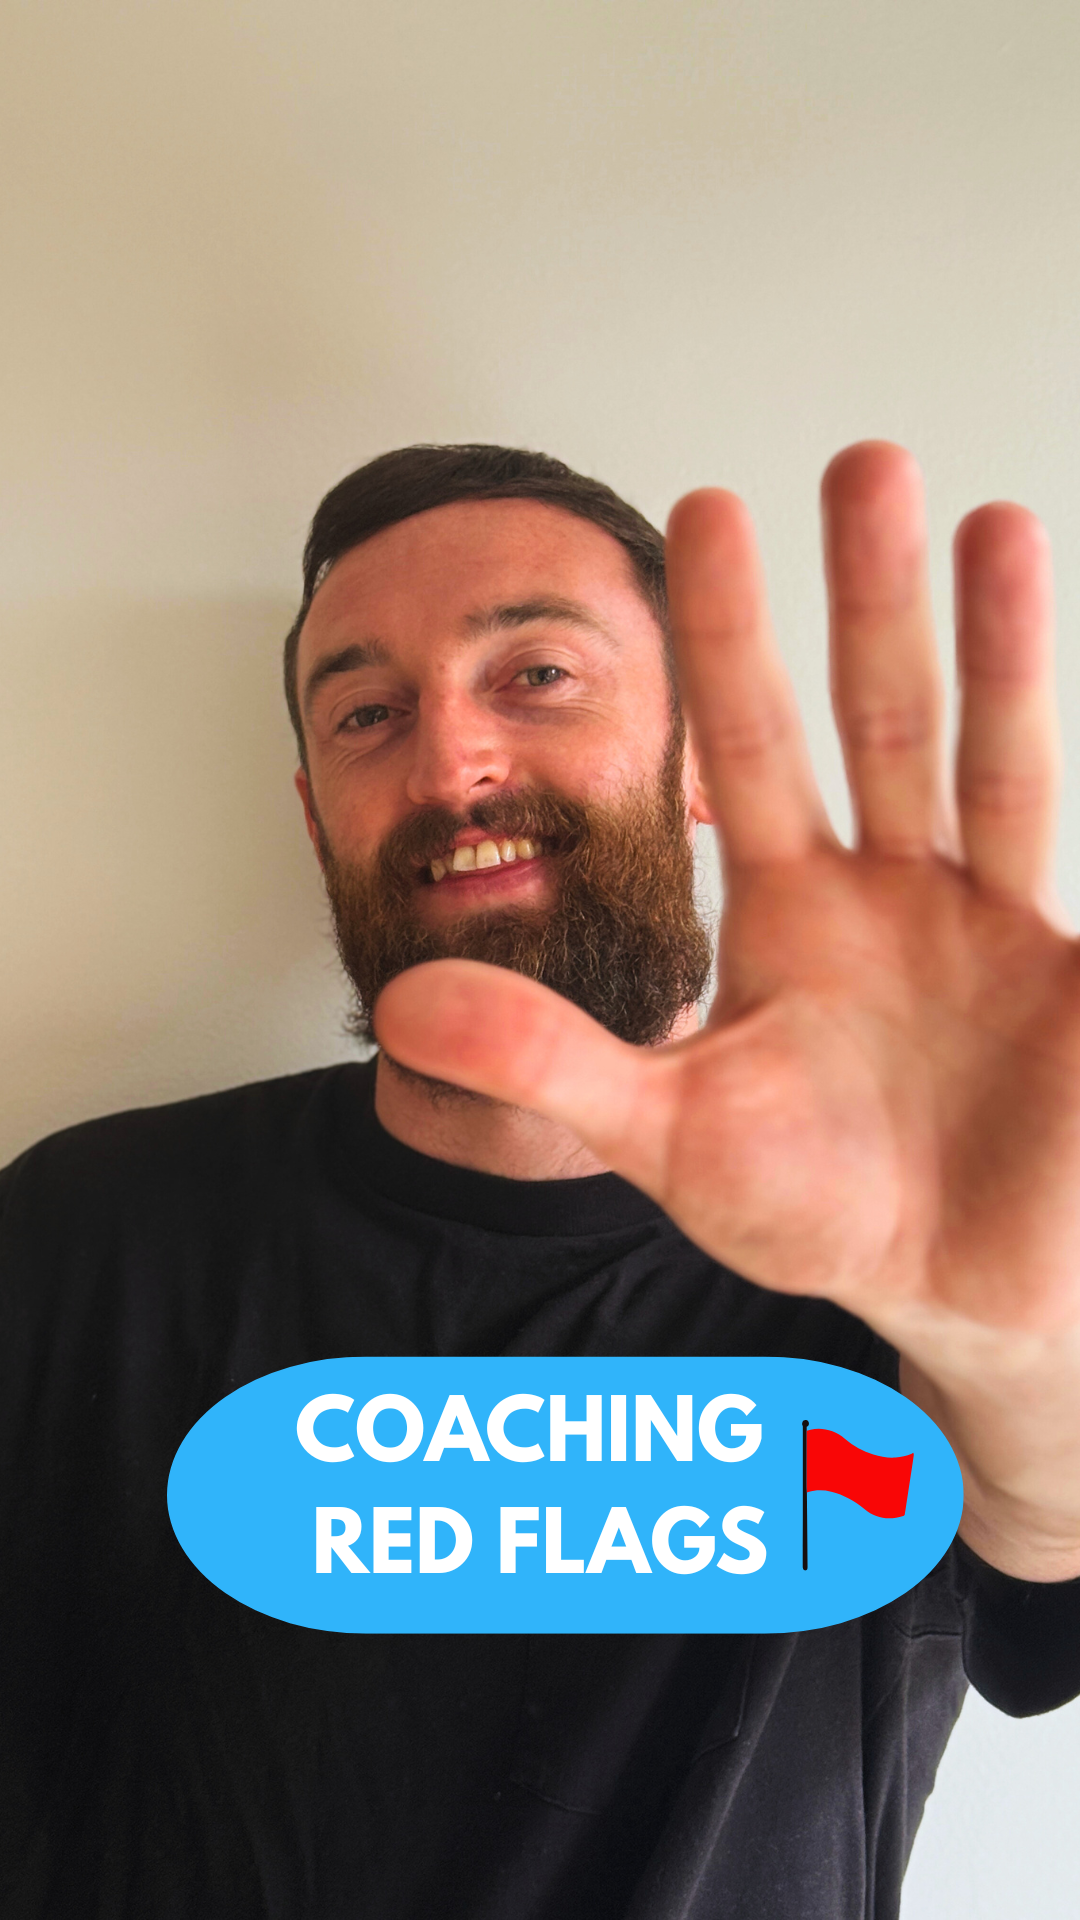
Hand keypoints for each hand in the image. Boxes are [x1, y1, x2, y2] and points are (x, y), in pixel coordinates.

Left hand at [376, 442, 1079, 1577]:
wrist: (951, 1290)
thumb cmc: (816, 1205)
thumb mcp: (670, 1133)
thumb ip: (552, 1064)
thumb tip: (408, 1002)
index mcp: (793, 911)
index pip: (752, 744)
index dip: (729, 635)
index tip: (704, 510)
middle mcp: (895, 891)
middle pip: (878, 716)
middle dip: (869, 595)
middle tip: (862, 460)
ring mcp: (993, 922)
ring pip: (994, 759)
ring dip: (996, 647)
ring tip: (995, 523)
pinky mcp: (1077, 973)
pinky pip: (1077, 857)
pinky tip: (1072, 669)